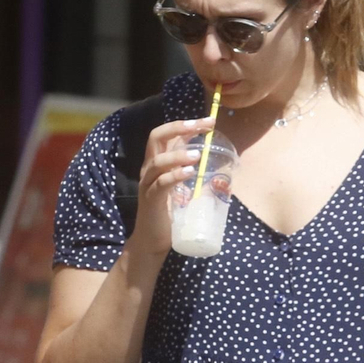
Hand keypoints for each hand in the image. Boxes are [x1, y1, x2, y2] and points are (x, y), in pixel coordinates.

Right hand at [130, 116, 214, 259]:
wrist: (152, 241)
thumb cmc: (169, 214)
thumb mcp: (182, 188)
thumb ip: (191, 173)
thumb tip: (215, 162)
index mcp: (156, 163)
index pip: (166, 134)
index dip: (185, 124)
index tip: (208, 121)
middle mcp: (149, 169)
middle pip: (156, 137)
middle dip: (179, 127)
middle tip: (201, 126)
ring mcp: (148, 184)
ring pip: (158, 161)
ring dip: (178, 154)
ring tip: (198, 155)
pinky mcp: (151, 200)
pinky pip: (161, 184)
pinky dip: (175, 176)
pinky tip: (190, 173)